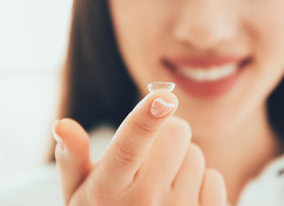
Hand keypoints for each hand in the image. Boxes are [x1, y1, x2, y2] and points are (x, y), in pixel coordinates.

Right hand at [53, 90, 225, 205]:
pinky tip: (182, 199)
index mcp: (108, 190)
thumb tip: (63, 123)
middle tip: (155, 151)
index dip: (146, 119)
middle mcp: (145, 203)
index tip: (164, 95)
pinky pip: (214, 179)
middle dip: (167, 132)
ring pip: (196, 155)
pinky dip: (201, 183)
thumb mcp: (80, 194)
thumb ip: (72, 158)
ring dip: (182, 161)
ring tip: (164, 182)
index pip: (128, 148)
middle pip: (176, 134)